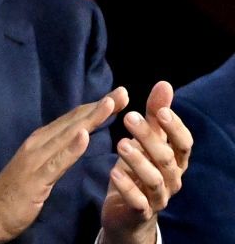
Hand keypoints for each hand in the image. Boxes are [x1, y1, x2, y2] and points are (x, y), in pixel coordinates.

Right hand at [0, 87, 128, 243]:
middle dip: (99, 107)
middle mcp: (37, 144)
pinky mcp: (35, 179)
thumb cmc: (15, 195)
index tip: (119, 96)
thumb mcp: (39, 169)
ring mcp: (35, 160)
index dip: (96, 107)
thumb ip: (56, 154)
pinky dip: (71, 148)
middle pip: (73, 122)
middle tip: (123, 92)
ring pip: (67, 136)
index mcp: (40, 142)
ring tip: (109, 105)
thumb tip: (76, 140)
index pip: (73, 120)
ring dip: (89, 119)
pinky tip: (84, 137)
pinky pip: (56, 162)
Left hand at [101, 81, 192, 243]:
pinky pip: (138, 201)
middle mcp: (171, 179)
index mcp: (175, 161)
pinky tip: (113, 172)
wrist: (126, 213)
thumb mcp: (146, 142)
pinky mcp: (140, 212)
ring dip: (138, 160)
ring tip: (120, 143)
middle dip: (149, 137)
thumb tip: (164, 84)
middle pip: (166, 158)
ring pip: (154, 179)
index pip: (184, 143)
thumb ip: (155, 116)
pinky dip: (127, 187)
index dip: (175, 127)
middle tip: (129, 117)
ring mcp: (158, 197)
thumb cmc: (138, 170)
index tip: (161, 110)